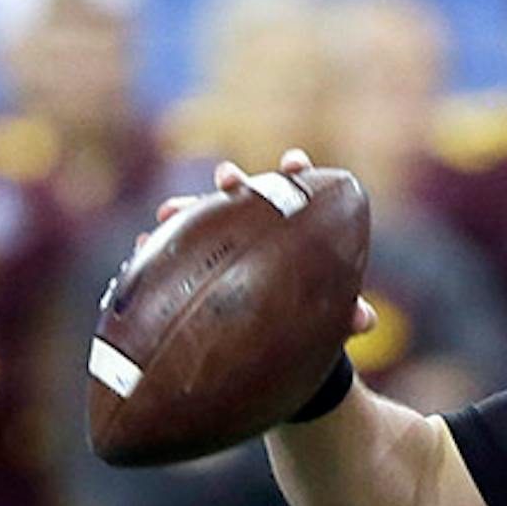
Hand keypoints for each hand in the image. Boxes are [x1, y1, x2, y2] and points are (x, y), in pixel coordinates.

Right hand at [148, 149, 375, 336]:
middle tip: (227, 178)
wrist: (272, 344)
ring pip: (200, 217)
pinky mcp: (193, 264)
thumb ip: (347, 316)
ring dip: (184, 209)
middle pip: (242, 194)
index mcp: (291, 227)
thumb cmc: (309, 317)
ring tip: (168, 212)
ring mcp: (220, 241)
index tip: (294, 161)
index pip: (296, 190)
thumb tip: (364, 319)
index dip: (295, 171)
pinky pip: (170, 252)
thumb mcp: (330, 318)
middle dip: (232, 181)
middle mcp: (252, 226)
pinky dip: (157, 249)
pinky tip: (142, 249)